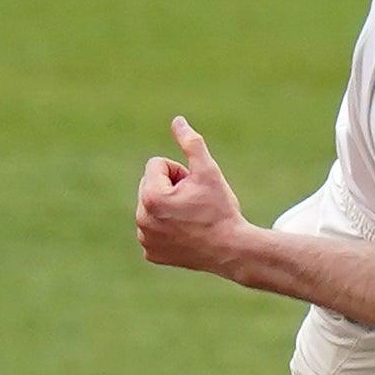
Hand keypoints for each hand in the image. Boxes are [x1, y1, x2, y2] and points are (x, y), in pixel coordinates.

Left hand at [135, 118, 250, 274]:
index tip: (195, 189)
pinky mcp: (151, 253)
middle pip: (151, 185)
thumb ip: (191, 143)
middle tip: (195, 204)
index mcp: (151, 196)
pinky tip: (186, 235)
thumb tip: (177, 121)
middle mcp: (142, 218)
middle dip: (171, 188)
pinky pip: (153, 230)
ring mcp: (145, 239)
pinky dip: (167, 230)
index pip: (157, 165)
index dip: (180, 172)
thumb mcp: (209, 171)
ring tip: (191, 220)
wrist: (232, 250)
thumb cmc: (221, 210)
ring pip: (151, 207)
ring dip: (168, 208)